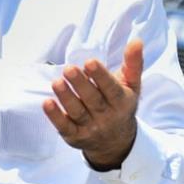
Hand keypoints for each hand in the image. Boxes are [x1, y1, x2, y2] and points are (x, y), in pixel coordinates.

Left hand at [43, 39, 141, 170]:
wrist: (116, 142)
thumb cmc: (120, 105)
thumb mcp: (131, 86)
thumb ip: (132, 64)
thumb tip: (136, 41)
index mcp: (121, 102)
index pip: (111, 89)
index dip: (101, 76)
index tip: (90, 62)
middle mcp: (107, 116)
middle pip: (93, 100)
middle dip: (80, 84)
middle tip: (69, 69)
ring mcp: (90, 128)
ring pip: (77, 112)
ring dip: (66, 98)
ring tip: (57, 82)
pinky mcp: (74, 136)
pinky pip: (64, 127)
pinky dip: (55, 116)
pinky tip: (47, 102)